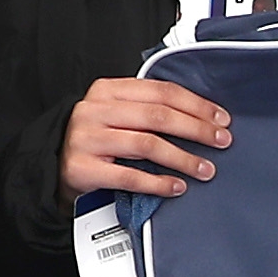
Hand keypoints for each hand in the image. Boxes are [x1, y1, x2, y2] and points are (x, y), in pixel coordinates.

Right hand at [63, 78, 230, 197]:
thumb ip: (148, 108)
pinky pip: (129, 176)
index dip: (196, 105)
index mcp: (108, 90)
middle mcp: (95, 110)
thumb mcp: (117, 114)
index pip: (161, 92)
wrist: (55, 167)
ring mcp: (87, 139)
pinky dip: (158, 183)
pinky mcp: (83, 169)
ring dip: (183, 158)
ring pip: (147, 144)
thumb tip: (203, 118)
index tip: (221, 119)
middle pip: (158, 116)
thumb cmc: (97, 140)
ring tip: (205, 169)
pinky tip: (177, 186)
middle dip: (196, 129)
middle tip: (222, 142)